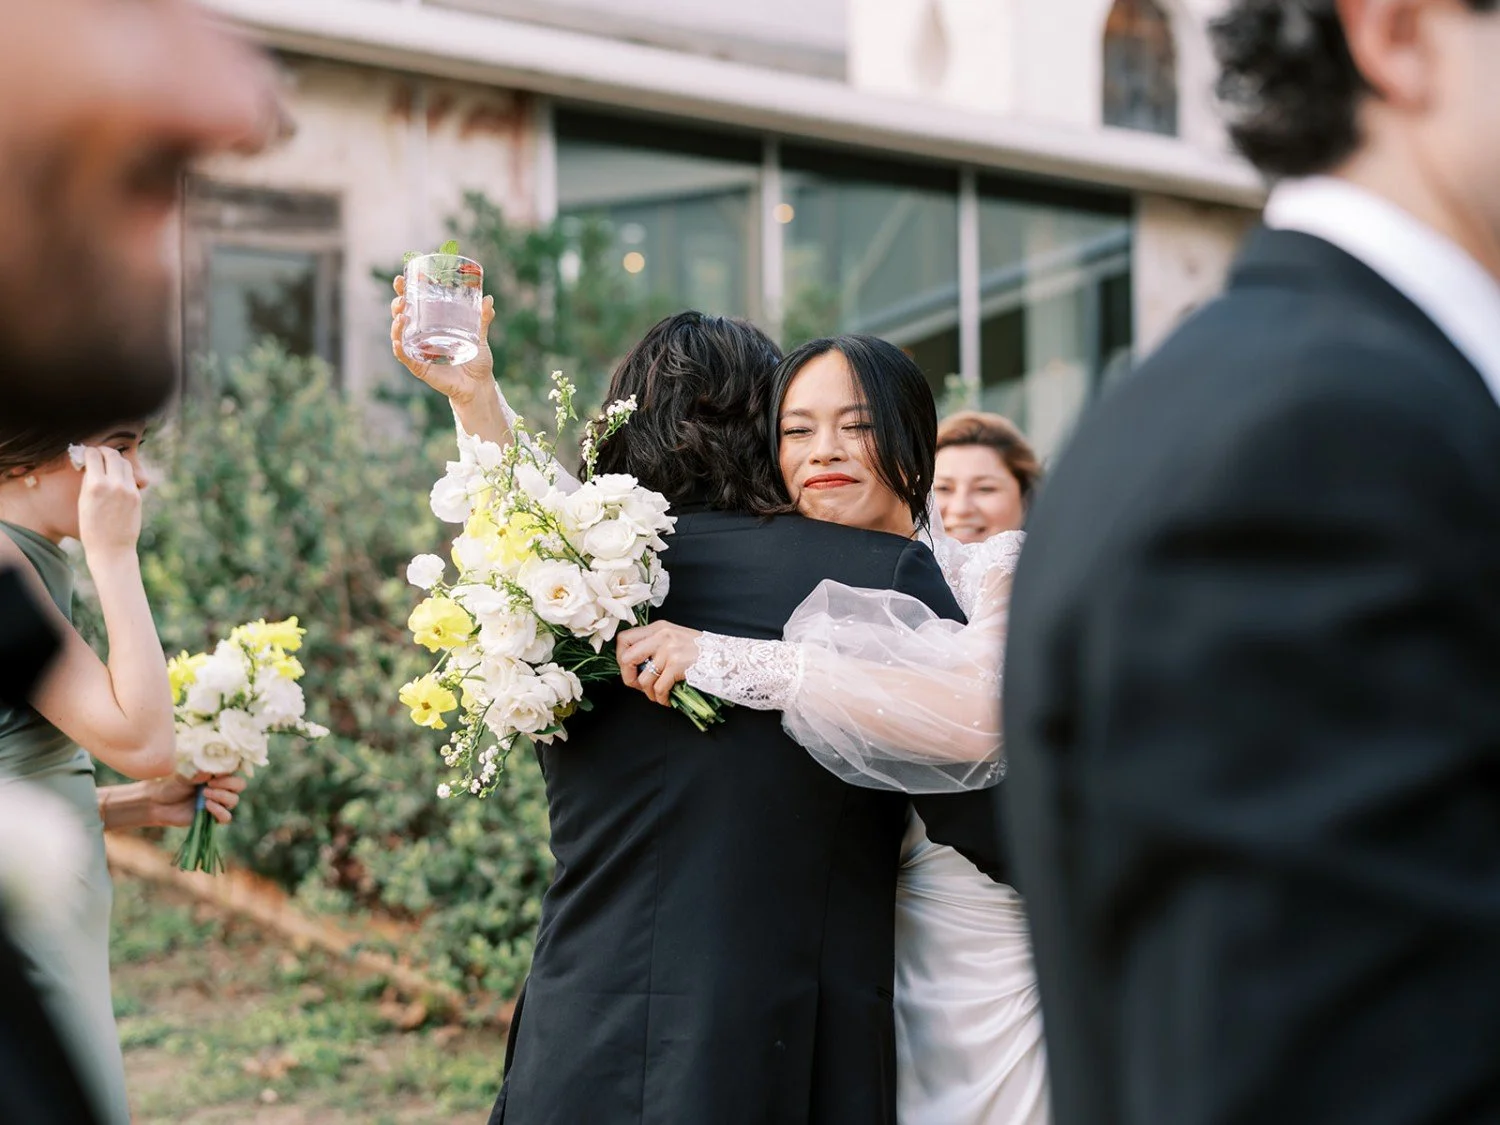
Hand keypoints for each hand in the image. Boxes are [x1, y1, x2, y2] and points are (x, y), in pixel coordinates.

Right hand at [76, 446, 141, 558]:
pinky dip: (123, 473)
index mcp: (96, 485)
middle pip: (113, 455)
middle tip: (99, 454)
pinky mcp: (137, 496)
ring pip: (125, 464)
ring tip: (108, 464)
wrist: (111, 548)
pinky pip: (131, 477)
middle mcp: (115, 485)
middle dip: (104, 451)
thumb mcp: (83, 501)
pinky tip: (116, 478)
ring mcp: (129, 490)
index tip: (86, 453)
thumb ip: (88, 480)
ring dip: (116, 460)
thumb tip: (91, 464)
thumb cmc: (91, 527)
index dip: (89, 452)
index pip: (94, 455)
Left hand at [145, 773, 245, 827]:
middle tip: (210, 783)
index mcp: (218, 775)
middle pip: (239, 785)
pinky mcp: (213, 817)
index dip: (231, 770)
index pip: (235, 770)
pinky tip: (207, 806)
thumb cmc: (172, 785)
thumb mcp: (186, 775)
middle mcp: (221, 788)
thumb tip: (211, 771)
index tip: (217, 771)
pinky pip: (226, 817)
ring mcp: (218, 803)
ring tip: (204, 794)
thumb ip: (200, 773)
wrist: (158, 803)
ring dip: (222, 796)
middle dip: (228, 783)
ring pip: (234, 800)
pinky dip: (220, 811)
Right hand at [390, 274, 496, 406]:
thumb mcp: (479, 337)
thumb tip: (489, 299)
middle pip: (401, 317)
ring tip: (401, 314)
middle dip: (397, 304)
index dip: (404, 292)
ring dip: (396, 324)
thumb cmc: (476, 361)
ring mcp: (419, 352)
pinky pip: (405, 357)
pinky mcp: (420, 367)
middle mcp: (422, 338)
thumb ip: (483, 320)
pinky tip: (398, 341)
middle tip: (402, 296)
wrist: (478, 386)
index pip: (414, 305)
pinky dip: (399, 349)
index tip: (401, 278)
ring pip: (400, 335)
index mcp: (432, 327)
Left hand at [616, 621, 702, 705]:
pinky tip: (666, 700)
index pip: (625, 638)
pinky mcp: (677, 665)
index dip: (620, 656)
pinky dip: (661, 698)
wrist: (726, 656)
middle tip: (637, 685)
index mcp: (658, 628)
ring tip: (656, 695)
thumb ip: (655, 644)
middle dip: (628, 677)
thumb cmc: (700, 650)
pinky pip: (659, 688)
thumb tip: (634, 665)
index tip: (628, 668)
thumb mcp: (675, 637)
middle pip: (627, 658)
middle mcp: (661, 636)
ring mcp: (669, 650)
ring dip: (648, 692)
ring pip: (643, 678)